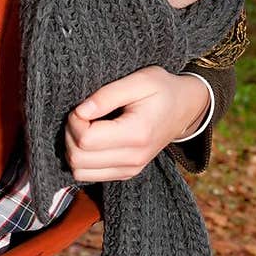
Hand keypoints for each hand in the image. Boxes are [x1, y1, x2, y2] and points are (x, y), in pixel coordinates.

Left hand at [65, 68, 211, 182]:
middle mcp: (134, 158)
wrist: (185, 108)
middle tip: (82, 115)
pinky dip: (82, 159)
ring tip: (86, 127)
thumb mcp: (139, 80)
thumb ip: (107, 95)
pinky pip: (88, 175)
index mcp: (137, 134)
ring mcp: (130, 170)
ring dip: (74, 148)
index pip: (86, 140)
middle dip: (71, 134)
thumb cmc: (162, 90)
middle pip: (78, 158)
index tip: (83, 106)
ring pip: (79, 171)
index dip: (75, 121)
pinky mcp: (125, 174)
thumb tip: (80, 112)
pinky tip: (92, 139)